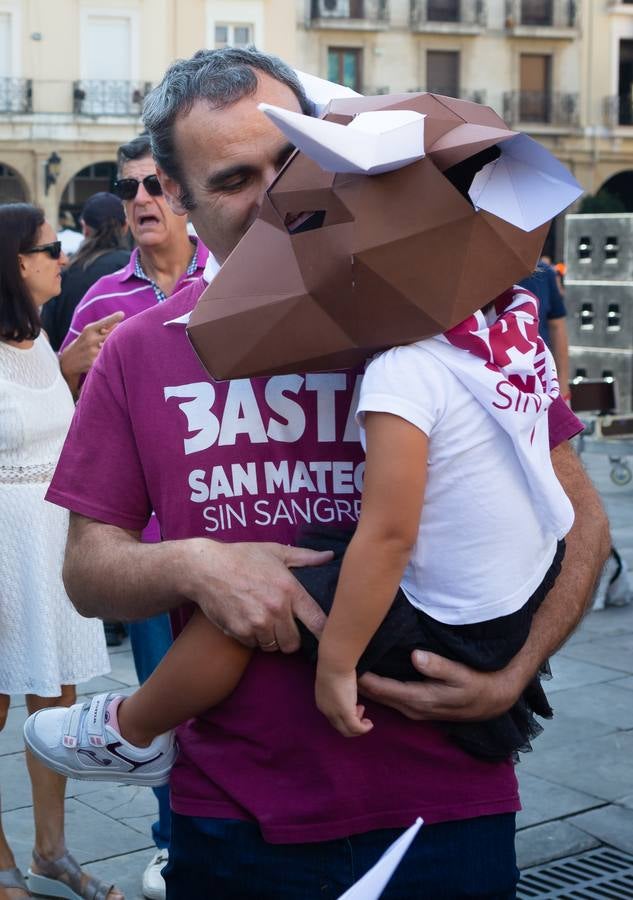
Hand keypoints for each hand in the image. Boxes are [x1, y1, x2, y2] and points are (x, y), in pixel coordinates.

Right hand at [60, 311, 124, 382]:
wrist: (68, 361)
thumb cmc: (83, 344)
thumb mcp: (89, 333)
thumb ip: (103, 328)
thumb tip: (119, 321)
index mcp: (88, 330)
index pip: (103, 322)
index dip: (113, 318)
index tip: (122, 314)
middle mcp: (90, 340)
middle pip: (111, 335)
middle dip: (118, 335)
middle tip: (127, 334)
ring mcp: (92, 352)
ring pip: (111, 348)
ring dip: (115, 348)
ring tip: (117, 349)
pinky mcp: (93, 363)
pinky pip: (107, 359)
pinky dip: (111, 358)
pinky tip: (111, 359)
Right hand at [184, 539, 331, 652]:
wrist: (206, 568)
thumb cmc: (242, 557)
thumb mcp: (275, 552)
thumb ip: (305, 557)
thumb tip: (329, 556)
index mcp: (290, 590)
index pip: (318, 621)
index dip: (326, 634)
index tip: (329, 639)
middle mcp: (276, 609)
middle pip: (293, 643)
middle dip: (289, 637)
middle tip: (281, 625)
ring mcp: (257, 622)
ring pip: (273, 646)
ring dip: (269, 638)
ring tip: (261, 619)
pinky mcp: (240, 631)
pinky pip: (253, 645)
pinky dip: (251, 637)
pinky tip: (245, 619)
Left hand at [315, 664, 372, 736]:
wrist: (334, 664)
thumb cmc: (334, 666)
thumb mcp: (333, 679)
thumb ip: (337, 687)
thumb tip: (346, 684)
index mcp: (322, 702)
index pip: (333, 718)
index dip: (346, 716)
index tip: (357, 706)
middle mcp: (326, 711)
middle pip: (340, 727)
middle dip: (352, 723)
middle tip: (361, 710)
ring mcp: (335, 713)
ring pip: (347, 731)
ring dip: (358, 728)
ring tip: (366, 721)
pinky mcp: (345, 712)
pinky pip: (356, 728)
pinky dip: (364, 729)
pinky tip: (369, 724)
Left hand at [358, 650, 520, 722]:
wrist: (493, 701)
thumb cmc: (477, 683)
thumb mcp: (461, 673)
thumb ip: (438, 666)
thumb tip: (416, 656)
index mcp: (418, 699)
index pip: (381, 688)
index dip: (361, 676)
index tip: (345, 661)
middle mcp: (411, 708)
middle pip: (375, 695)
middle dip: (356, 682)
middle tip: (337, 660)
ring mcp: (413, 710)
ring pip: (381, 698)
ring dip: (364, 686)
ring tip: (346, 666)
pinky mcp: (417, 707)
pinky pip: (390, 698)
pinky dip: (377, 688)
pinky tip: (367, 675)